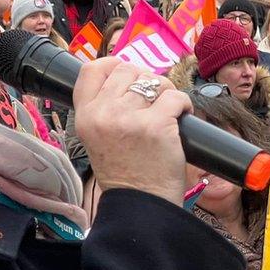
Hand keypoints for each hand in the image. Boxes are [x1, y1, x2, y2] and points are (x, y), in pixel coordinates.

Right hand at [73, 58, 192, 205]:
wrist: (140, 205)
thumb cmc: (125, 173)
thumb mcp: (98, 139)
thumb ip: (105, 109)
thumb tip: (129, 77)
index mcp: (85, 116)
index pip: (92, 69)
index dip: (115, 65)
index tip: (130, 77)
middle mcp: (103, 113)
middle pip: (129, 71)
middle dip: (147, 82)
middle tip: (155, 104)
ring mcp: (130, 118)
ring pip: (155, 82)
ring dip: (167, 94)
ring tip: (168, 114)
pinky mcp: (157, 125)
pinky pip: (176, 97)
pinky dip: (184, 105)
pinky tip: (181, 120)